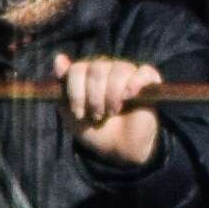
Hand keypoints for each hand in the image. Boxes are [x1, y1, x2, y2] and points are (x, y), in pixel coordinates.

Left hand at [58, 51, 166, 169]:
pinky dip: (135, 84)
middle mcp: (108, 69)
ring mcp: (129, 74)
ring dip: (113, 95)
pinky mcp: (149, 82)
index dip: (76, 91)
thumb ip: (63, 87)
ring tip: (113, 112)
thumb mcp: (70, 112)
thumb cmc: (95, 131)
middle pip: (98, 68)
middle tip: (98, 115)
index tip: (78, 112)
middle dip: (95, 96)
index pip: (78, 69)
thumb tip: (59, 58)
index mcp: (88, 73)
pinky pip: (143, 72)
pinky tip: (130, 97)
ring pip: (119, 69)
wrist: (119, 149)